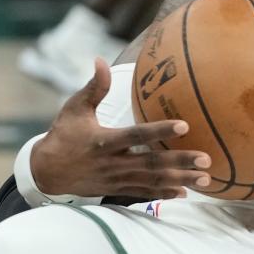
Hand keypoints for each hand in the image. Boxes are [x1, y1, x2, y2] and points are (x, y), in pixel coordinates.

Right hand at [31, 59, 211, 198]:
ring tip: (206, 179)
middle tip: (207, 160)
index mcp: (104, 141)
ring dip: (181, 180)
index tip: (185, 126)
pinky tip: (186, 192)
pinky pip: (145, 193)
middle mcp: (113, 162)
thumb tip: (101, 60)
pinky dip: (165, 193)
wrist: (46, 172)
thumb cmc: (63, 135)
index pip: (137, 135)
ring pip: (153, 181)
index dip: (160, 131)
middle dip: (181, 162)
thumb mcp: (75, 109)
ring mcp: (117, 179)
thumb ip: (94, 87)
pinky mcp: (117, 189)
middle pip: (152, 163)